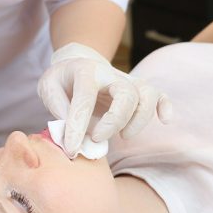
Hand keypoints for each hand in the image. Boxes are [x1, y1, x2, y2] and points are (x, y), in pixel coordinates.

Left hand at [37, 42, 171, 156]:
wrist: (78, 64)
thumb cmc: (62, 80)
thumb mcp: (48, 87)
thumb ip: (56, 105)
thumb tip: (69, 129)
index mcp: (85, 71)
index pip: (85, 99)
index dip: (77, 126)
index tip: (71, 148)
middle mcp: (109, 74)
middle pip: (126, 93)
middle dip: (115, 121)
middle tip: (97, 138)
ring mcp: (126, 81)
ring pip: (146, 94)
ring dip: (139, 119)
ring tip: (123, 136)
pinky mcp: (137, 90)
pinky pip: (160, 94)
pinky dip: (164, 106)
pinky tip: (164, 120)